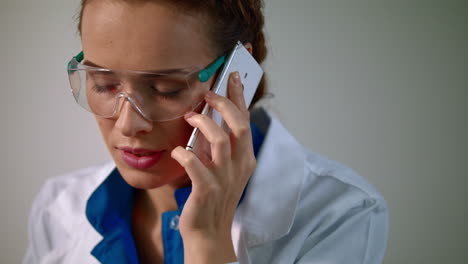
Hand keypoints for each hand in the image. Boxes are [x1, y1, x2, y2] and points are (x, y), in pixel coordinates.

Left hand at [171, 72, 255, 263]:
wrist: (209, 231)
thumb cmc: (214, 196)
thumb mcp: (223, 168)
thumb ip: (220, 145)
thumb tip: (207, 117)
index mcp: (246, 158)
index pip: (245, 121)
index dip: (239, 97)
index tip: (233, 76)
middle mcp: (239, 165)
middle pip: (239, 124)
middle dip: (223, 103)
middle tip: (207, 94)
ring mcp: (224, 178)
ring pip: (219, 139)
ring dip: (202, 123)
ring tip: (189, 116)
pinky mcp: (206, 189)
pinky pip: (194, 163)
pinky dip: (183, 153)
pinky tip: (177, 152)